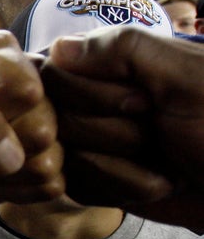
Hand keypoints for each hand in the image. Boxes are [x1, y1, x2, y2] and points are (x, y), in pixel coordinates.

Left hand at [0, 30, 63, 210]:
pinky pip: (49, 184)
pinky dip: (10, 189)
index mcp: (0, 51)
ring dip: (0, 172)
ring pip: (47, 160)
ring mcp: (53, 121)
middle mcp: (37, 79)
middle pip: (41, 127)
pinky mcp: (57, 160)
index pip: (22, 89)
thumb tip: (13, 157)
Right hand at [41, 26, 203, 229]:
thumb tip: (57, 49)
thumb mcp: (184, 75)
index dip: (91, 96)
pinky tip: (153, 184)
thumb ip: (122, 49)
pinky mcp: (97, 177)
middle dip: (109, 134)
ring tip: (163, 163)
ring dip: (119, 168)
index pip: (53, 74)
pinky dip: (119, 189)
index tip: (143, 103)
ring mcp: (92, 140)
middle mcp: (92, 98)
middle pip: (55, 119)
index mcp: (112, 63)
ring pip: (64, 157)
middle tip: (156, 133)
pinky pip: (78, 185)